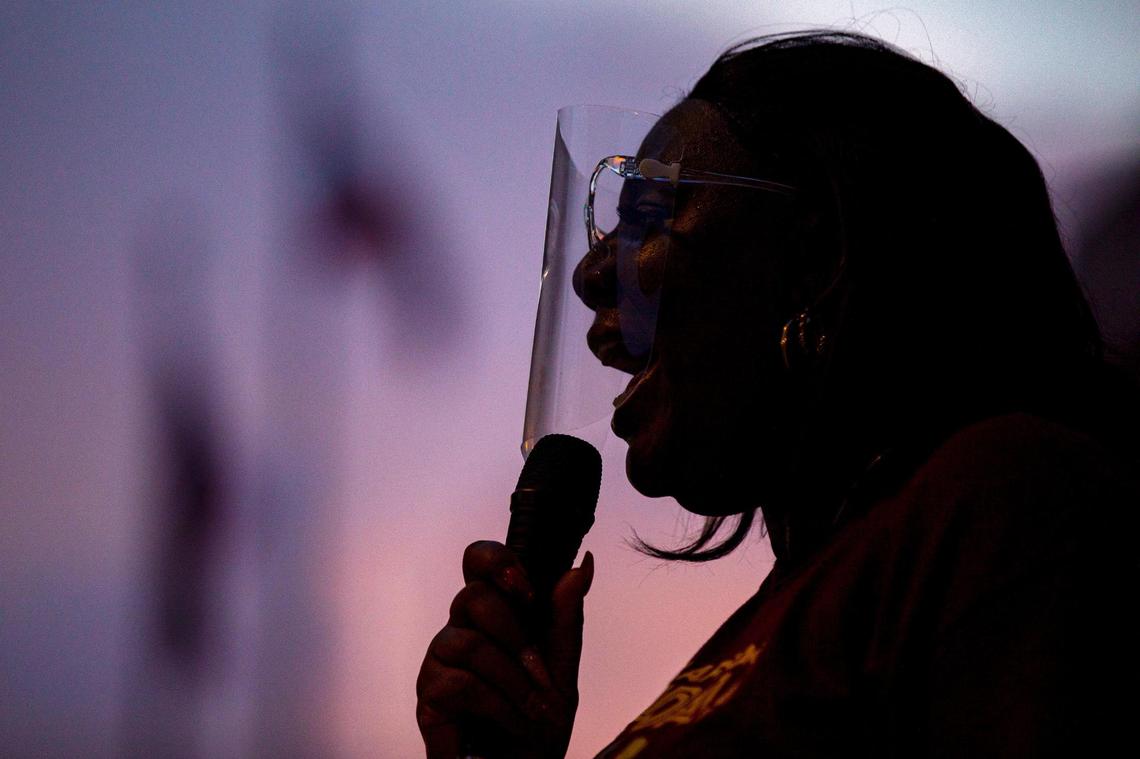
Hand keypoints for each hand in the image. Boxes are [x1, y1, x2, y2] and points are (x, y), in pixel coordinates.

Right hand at [417, 541, 594, 758]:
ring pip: (470, 643)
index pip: (478, 560)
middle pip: (473, 595)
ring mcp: (440, 660)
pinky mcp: (429, 694)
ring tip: (535, 711)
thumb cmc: (537, 723)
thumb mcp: (562, 669)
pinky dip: (501, 708)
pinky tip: (514, 724)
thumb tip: (582, 565)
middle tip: (541, 673)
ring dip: (515, 681)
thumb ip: (566, 618)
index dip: (497, 561)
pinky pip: (461, 682)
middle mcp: (461, 628)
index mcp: (493, 614)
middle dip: (517, 636)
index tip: (528, 591)